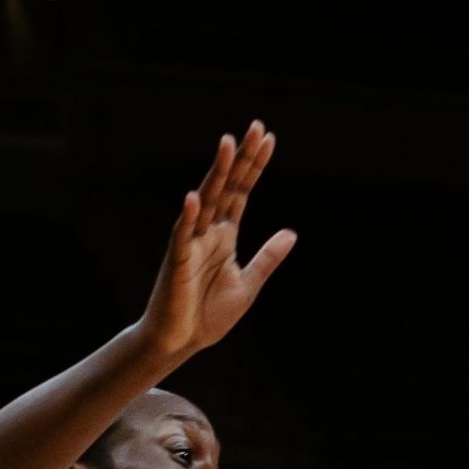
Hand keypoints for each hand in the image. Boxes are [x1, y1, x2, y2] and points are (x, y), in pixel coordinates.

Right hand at [140, 121, 298, 359]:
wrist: (182, 341)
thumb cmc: (209, 314)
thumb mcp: (250, 283)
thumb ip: (268, 257)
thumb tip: (291, 233)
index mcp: (226, 235)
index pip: (242, 192)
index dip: (255, 167)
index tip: (269, 140)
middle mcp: (208, 231)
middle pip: (227, 186)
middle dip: (241, 158)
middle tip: (255, 128)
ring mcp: (191, 242)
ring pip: (206, 200)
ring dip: (216, 173)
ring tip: (227, 143)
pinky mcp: (177, 260)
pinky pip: (182, 234)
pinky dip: (189, 216)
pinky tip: (194, 196)